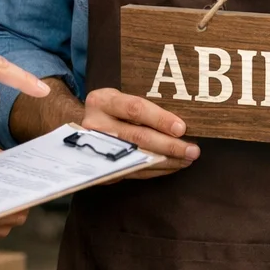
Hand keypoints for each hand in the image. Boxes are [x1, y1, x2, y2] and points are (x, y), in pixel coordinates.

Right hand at [81, 87, 199, 179]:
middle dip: (169, 145)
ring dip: (167, 161)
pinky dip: (156, 169)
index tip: (182, 128)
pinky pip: (133, 170)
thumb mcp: (118, 98)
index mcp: (102, 101)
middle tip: (193, 150)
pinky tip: (172, 166)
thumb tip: (182, 119)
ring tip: (187, 160)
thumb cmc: (109, 110)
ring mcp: (95, 148)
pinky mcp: (100, 167)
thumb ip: (140, 106)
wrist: (76, 129)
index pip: (135, 109)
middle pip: (138, 136)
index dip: (160, 119)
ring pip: (138, 156)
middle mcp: (95, 124)